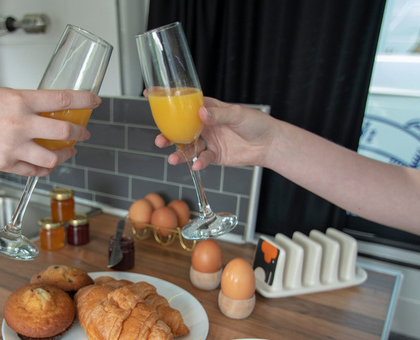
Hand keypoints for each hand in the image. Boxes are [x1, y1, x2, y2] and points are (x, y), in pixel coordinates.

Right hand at [0, 83, 101, 176]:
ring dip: (65, 154)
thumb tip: (43, 109)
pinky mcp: (4, 163)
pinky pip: (33, 171)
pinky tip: (46, 163)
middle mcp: (19, 124)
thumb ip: (23, 102)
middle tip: (83, 131)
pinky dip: (44, 168)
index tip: (94, 100)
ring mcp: (12, 147)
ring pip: (53, 157)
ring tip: (68, 150)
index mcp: (19, 100)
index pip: (63, 99)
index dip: (84, 100)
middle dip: (79, 132)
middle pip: (64, 131)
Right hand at [155, 97, 276, 170]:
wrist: (269, 144)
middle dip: (169, 135)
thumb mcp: (237, 114)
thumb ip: (218, 115)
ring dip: (180, 154)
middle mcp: (205, 125)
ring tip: (173, 159)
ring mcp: (209, 141)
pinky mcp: (215, 156)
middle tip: (160, 140)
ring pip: (188, 147)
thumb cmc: (255, 123)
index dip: (169, 100)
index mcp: (208, 110)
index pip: (185, 103)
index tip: (151, 94)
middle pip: (181, 130)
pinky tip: (197, 165)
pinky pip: (202, 159)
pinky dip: (199, 162)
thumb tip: (201, 113)